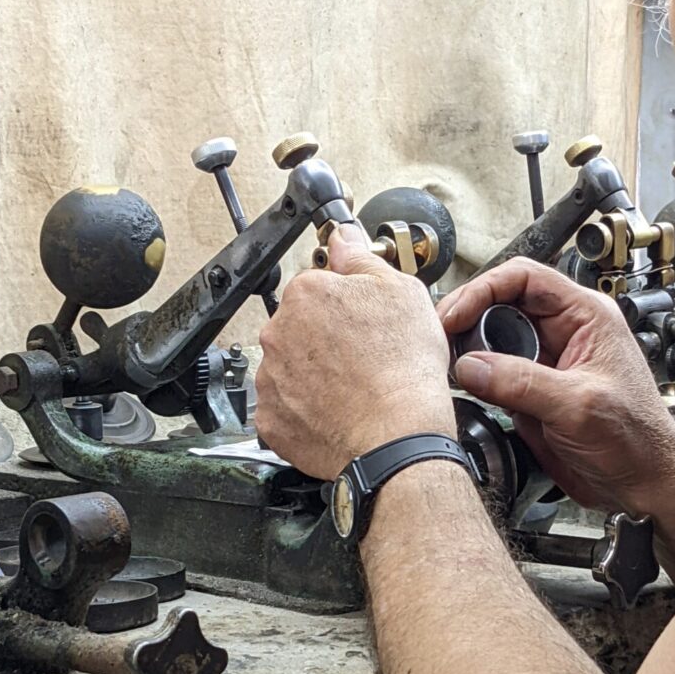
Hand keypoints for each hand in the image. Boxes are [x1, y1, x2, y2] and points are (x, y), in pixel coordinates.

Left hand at [255, 226, 456, 479]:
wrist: (397, 435)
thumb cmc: (404, 367)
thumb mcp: (401, 292)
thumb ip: (361, 258)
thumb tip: (343, 238)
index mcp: (306, 294)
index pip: (316, 288)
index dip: (345, 305)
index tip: (363, 323)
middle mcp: (278, 332)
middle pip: (299, 328)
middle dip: (325, 340)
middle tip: (362, 358)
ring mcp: (270, 378)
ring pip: (289, 368)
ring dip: (313, 374)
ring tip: (351, 389)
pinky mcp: (271, 419)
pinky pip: (284, 408)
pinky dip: (304, 411)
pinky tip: (335, 412)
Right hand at [440, 258, 674, 515]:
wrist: (644, 485)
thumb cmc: (637, 440)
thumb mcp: (577, 406)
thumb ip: (521, 383)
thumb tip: (469, 366)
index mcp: (586, 317)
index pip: (524, 279)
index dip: (483, 290)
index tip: (455, 315)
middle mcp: (563, 334)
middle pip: (501, 306)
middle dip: (467, 319)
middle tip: (440, 340)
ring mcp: (546, 364)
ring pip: (493, 342)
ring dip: (468, 351)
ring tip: (446, 365)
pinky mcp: (533, 394)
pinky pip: (494, 377)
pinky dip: (474, 381)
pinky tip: (461, 389)